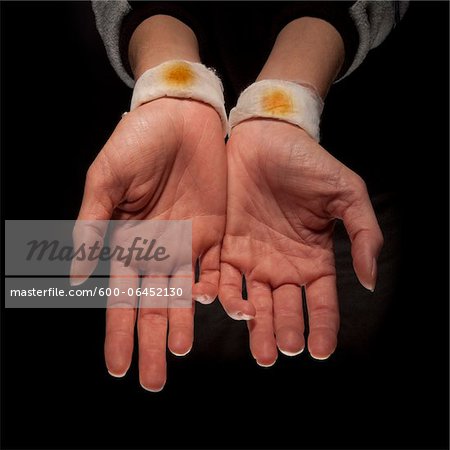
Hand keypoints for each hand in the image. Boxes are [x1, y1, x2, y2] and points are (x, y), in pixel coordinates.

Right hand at [73, 98, 225, 389]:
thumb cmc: (137, 142)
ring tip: (179, 353)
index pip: (122, 297)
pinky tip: (218, 313)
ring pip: (185, 294)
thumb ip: (92, 227)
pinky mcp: (216, 232)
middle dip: (150, 341)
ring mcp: (188, 244)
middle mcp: (157, 250)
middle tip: (152, 380)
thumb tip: (73, 276)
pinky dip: (218, 293)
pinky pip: (217, 269)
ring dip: (182, 324)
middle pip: (153, 304)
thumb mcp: (106, 181)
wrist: (181, 116)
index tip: (116, 367)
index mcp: (127, 242)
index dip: (119, 332)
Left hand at [219, 120, 382, 365]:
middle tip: (283, 351)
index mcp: (314, 259)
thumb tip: (370, 281)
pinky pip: (220, 276)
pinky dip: (219, 292)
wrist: (268, 137)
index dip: (322, 327)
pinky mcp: (225, 245)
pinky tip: (221, 303)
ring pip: (252, 301)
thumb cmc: (309, 163)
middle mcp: (282, 266)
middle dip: (284, 333)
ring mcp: (253, 258)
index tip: (320, 350)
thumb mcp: (347, 194)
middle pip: (284, 309)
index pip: (321, 302)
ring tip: (258, 345)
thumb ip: (364, 235)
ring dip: (253, 324)